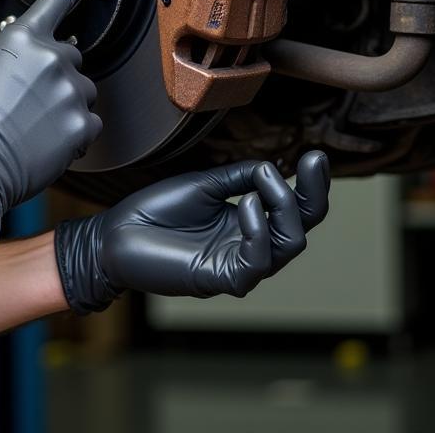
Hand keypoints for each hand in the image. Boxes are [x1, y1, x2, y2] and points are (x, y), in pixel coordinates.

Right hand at [0, 0, 100, 244]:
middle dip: (56, 76)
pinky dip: (74, 134)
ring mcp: (69, 92)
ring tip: (36, 127)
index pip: (55, 1)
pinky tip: (48, 143)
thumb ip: (4, 56)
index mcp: (21, 40)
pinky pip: (90, 124)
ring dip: (66, 105)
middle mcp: (50, 59)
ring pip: (82, 92)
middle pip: (70, 58)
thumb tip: (16, 59)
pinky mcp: (80, 125)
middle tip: (31, 101)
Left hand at [55, 150, 329, 310]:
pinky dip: (257, 229)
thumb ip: (240, 177)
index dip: (310, 185)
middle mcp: (249, 245)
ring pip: (288, 245)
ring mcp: (239, 264)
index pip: (291, 208)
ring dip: (283, 207)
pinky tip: (245, 202)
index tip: (317, 155)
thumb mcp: (204, 184)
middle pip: (300, 227)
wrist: (117, 234)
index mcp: (247, 222)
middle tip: (314, 162)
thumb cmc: (156, 211)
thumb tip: (275, 168)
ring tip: (264, 180)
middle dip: (312, 194)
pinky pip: (257, 262)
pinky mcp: (223, 279)